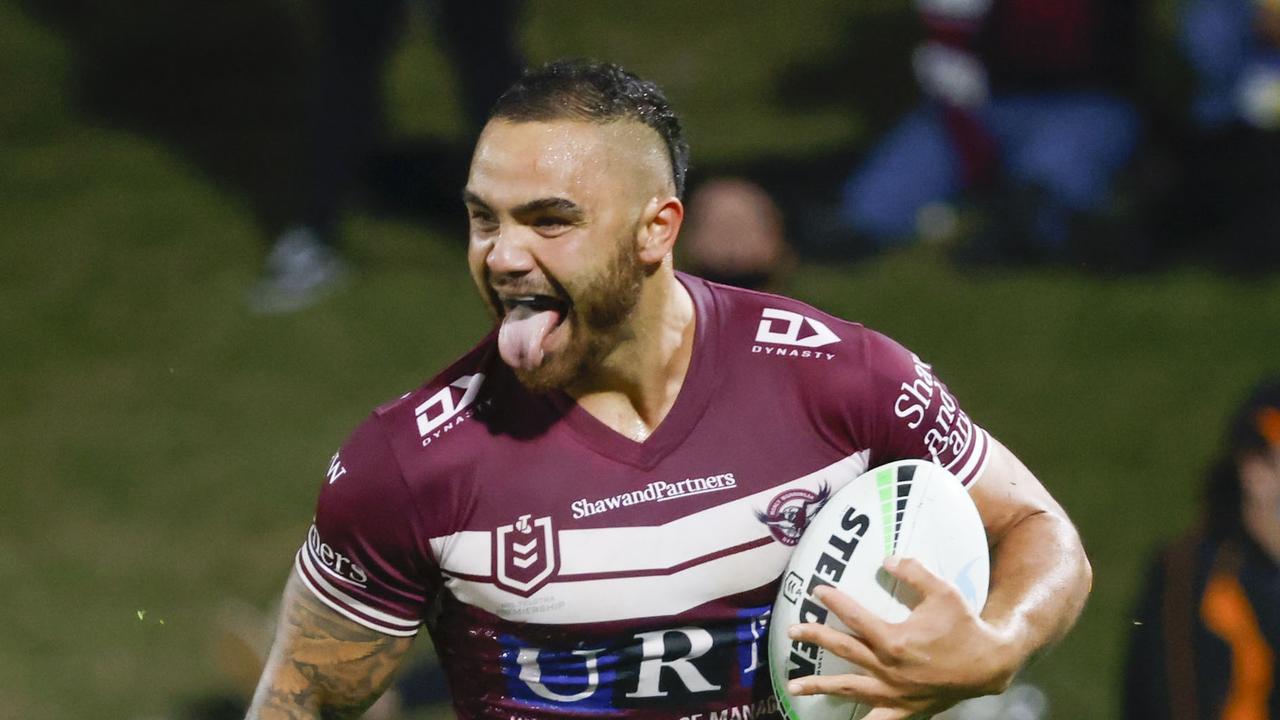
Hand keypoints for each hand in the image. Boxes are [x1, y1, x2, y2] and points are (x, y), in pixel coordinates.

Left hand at [785, 556, 1015, 719]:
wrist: (989, 665)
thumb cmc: (965, 625)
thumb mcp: (943, 592)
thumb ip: (913, 572)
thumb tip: (886, 559)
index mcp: (894, 640)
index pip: (854, 616)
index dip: (834, 601)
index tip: (818, 590)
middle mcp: (888, 668)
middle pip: (843, 649)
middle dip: (815, 638)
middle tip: (791, 631)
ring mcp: (894, 692)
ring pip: (849, 688)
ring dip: (819, 686)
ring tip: (794, 686)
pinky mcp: (904, 708)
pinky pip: (877, 718)